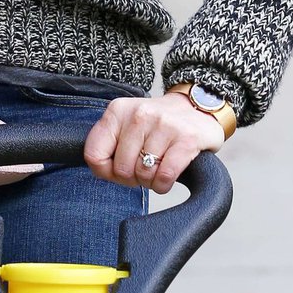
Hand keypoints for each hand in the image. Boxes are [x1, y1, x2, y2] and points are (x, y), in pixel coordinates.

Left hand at [84, 92, 225, 194]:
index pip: (94, 154)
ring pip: (143, 174)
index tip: (118, 169)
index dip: (106, 171)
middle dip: (132, 178)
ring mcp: (164, 125)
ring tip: (157, 168)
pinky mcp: (187, 139)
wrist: (197, 108)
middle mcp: (140, 114)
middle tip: (143, 169)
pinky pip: (165, 176)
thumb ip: (108, 145)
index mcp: (118, 111)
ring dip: (150, 181)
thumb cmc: (158, 124)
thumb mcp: (126, 125)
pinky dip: (164, 184)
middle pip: (120, 169)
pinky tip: (168, 176)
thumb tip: (102, 171)